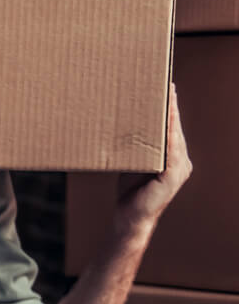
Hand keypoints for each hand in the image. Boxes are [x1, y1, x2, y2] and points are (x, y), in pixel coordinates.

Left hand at [115, 83, 191, 236]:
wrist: (128, 218)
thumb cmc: (130, 192)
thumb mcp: (133, 162)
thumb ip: (136, 147)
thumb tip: (123, 125)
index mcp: (173, 158)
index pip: (172, 129)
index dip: (170, 110)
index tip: (166, 89)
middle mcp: (181, 162)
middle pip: (176, 129)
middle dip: (171, 107)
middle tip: (166, 85)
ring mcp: (178, 171)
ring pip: (175, 137)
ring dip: (171, 117)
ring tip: (167, 98)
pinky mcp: (171, 179)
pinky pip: (170, 153)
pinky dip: (168, 137)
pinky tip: (165, 124)